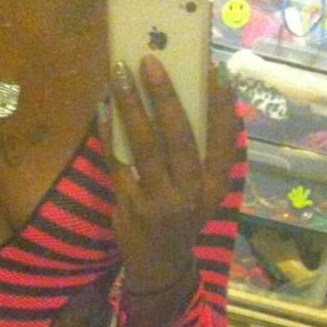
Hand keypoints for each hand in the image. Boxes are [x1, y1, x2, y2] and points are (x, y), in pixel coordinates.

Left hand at [101, 54, 240, 290]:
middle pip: (179, 137)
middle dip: (165, 96)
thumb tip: (187, 100)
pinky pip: (117, 164)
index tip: (216, 69)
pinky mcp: (131, 206)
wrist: (160, 266)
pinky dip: (109, 134)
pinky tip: (103, 109)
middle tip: (150, 60)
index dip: (222, 104)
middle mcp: (191, 194)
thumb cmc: (182, 219)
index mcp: (214, 186)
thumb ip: (200, 156)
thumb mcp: (202, 193)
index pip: (223, 140)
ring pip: (145, 146)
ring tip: (120, 74)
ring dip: (132, 106)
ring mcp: (160, 201)